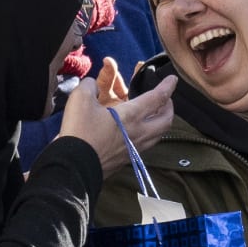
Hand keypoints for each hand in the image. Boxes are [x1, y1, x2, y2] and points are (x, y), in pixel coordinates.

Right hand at [62, 58, 176, 178]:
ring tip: (155, 115)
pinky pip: (146, 145)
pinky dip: (149, 135)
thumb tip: (93, 85)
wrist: (74, 167)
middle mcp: (139, 133)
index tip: (174, 79)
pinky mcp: (127, 161)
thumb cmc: (80, 131)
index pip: (157, 98)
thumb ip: (89, 86)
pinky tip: (139, 133)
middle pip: (166, 120)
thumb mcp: (80, 100)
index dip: (167, 86)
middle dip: (169, 107)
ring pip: (158, 135)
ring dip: (161, 122)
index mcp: (132, 115)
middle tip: (165, 100)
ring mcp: (134, 149)